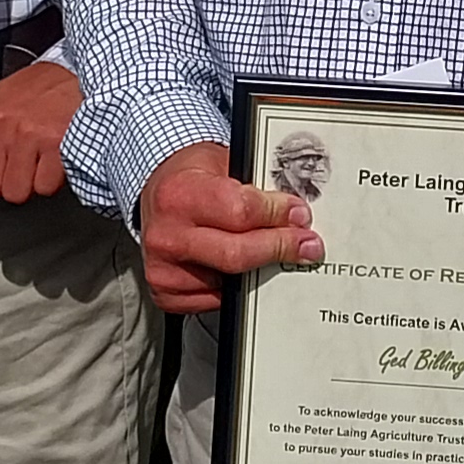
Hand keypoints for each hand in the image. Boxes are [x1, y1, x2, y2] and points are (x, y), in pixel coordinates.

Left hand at [0, 59, 81, 203]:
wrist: (86, 76)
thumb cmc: (45, 89)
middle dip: (4, 182)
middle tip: (20, 164)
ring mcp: (25, 134)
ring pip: (15, 193)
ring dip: (31, 182)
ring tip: (40, 157)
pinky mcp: (53, 145)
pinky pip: (44, 188)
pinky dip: (54, 179)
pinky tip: (56, 157)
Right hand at [135, 141, 318, 317]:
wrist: (157, 194)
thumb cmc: (191, 178)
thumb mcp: (223, 163)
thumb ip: (257, 187)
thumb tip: (296, 212)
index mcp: (178, 195)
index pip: (240, 211)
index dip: (277, 215)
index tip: (299, 216)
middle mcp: (167, 236)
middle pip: (237, 254)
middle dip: (280, 248)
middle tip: (306, 245)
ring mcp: (163, 269)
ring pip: (231, 282)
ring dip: (261, 270)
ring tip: (274, 252)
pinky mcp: (166, 294)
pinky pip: (216, 300)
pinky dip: (236, 286)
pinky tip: (238, 268)